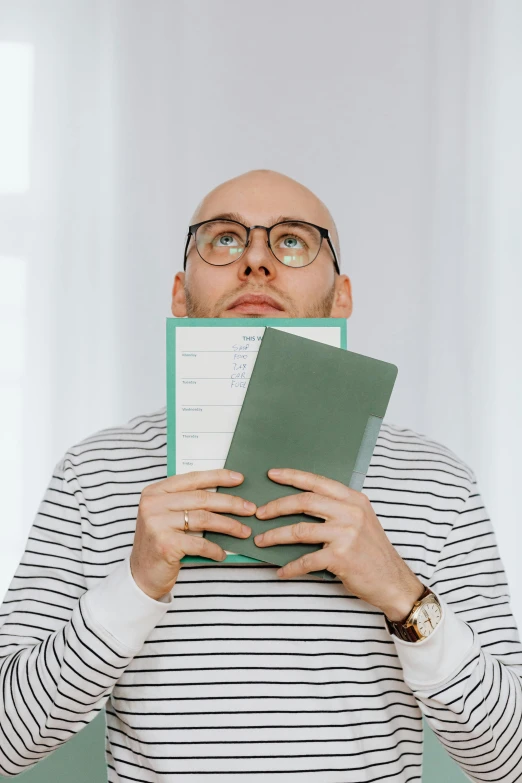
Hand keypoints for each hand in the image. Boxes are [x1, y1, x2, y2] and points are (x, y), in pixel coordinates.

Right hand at [130, 470, 255, 599]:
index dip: (218, 477)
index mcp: (155, 492)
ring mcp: (157, 524)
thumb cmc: (160, 543)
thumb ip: (186, 502)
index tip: (239, 479)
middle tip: (250, 508)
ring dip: (229, 525)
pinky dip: (215, 549)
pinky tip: (222, 553)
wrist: (141, 576)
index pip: (192, 478)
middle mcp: (153, 504)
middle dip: (230, 503)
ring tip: (244, 531)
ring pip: (204, 519)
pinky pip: (200, 544)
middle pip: (201, 498)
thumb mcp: (167, 516)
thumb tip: (226, 494)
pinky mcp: (165, 545)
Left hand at [253, 468, 423, 621]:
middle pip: (304, 502)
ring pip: (299, 531)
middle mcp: (350, 513)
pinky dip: (291, 567)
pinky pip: (306, 560)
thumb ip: (338, 509)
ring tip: (261, 541)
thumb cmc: (373, 552)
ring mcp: (346, 534)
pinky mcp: (340, 557)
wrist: (393, 581)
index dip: (292, 477)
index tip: (272, 475)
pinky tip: (282, 571)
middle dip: (277, 506)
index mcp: (353, 499)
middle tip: (259, 513)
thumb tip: (301, 503)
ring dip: (275, 536)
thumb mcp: (361, 520)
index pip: (317, 482)